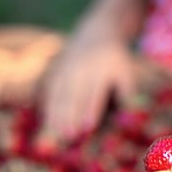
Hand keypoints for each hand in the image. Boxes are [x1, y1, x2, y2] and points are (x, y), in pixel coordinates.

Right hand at [42, 24, 136, 138]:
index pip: (94, 94)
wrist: (97, 33)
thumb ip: (126, 95)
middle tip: (67, 138)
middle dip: (69, 117)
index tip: (87, 128)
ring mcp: (65, 69)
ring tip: (53, 135)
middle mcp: (80, 69)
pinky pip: (48, 90)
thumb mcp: (126, 75)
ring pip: (58, 95)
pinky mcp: (54, 70)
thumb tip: (126, 118)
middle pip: (73, 97)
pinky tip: (45, 123)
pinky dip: (46, 107)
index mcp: (101, 71)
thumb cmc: (116, 64)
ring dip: (55, 115)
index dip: (91, 111)